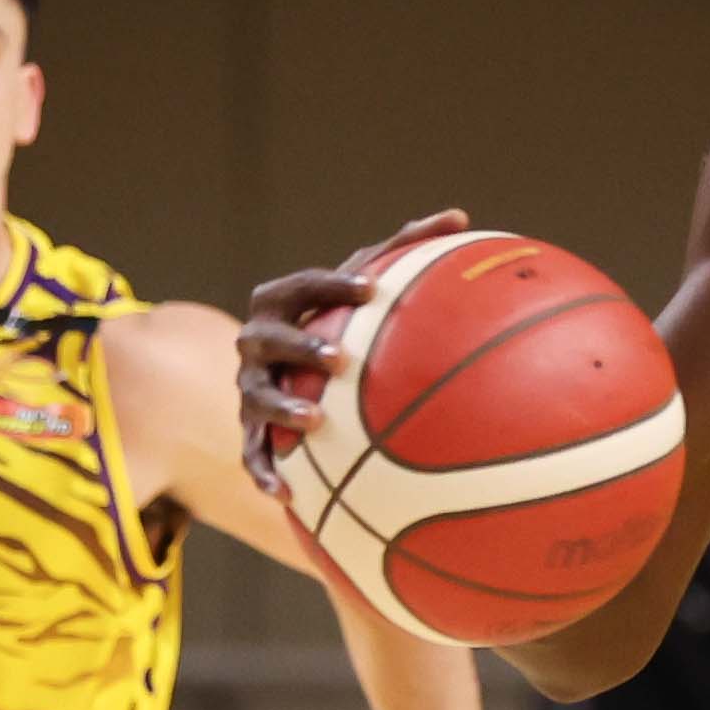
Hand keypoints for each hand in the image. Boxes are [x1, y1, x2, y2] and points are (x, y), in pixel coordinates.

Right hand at [238, 209, 468, 491]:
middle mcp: (257, 341)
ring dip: (281, 407)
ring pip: (256, 397)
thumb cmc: (340, 319)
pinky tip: (286, 494)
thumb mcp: (365, 286)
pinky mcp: (250, 430)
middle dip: (300, 345)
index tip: (372, 291)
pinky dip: (264, 472)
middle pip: (268, 338)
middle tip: (340, 356)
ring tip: (315, 420)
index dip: (333, 287)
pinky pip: (252, 454)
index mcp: (283, 302)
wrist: (287, 370)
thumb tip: (460, 215)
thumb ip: (404, 250)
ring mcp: (249, 386)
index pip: (303, 286)